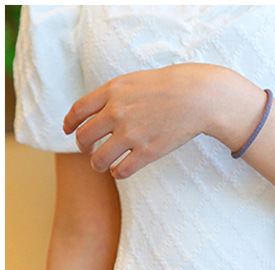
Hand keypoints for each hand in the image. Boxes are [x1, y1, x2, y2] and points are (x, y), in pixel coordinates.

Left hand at [62, 63, 230, 178]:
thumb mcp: (134, 81)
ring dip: (97, 164)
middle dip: (83, 146)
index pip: (78, 111)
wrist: (196, 97)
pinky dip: (117, 173)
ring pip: (99, 159)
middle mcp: (117, 113)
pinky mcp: (148, 152)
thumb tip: (99, 110)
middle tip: (89, 150)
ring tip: (102, 165)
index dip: (69, 123)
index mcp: (112, 92)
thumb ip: (115, 95)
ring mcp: (131, 134)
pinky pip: (122, 170)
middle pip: (84, 136)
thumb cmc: (169, 88)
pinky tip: (120, 170)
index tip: (69, 131)